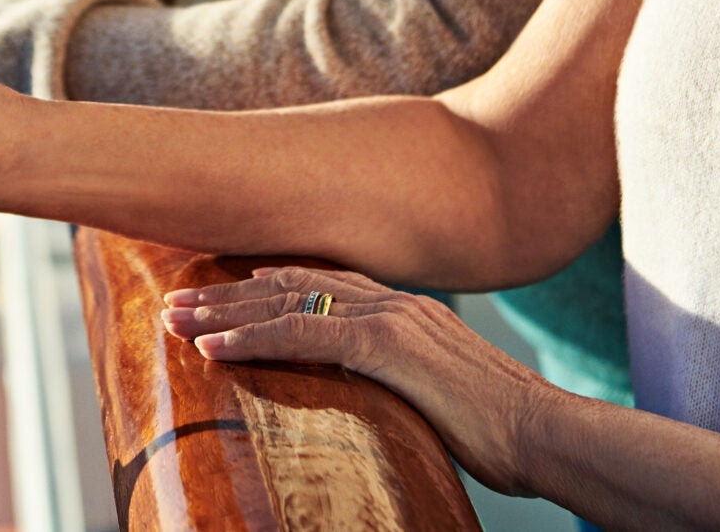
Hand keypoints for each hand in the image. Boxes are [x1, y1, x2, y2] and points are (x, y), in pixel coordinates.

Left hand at [162, 266, 557, 496]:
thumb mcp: (434, 395)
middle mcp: (392, 302)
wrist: (544, 433)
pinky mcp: (387, 347)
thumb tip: (363, 402)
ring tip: (175, 320)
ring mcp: (389, 319)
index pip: (317, 286)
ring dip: (224, 312)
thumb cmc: (499, 429)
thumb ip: (395, 383)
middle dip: (228, 294)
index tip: (219, 297)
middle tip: (176, 302)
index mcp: (403, 311)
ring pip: (285, 304)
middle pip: (290, 285)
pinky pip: (303, 337)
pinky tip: (213, 348)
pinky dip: (252, 339)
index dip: (263, 289)